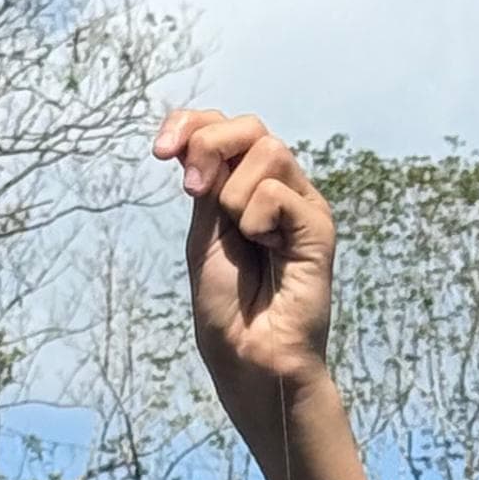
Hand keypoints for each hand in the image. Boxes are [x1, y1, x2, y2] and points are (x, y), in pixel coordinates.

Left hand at [157, 109, 336, 433]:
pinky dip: (256, 222)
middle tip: (194, 192)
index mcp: (245, 187)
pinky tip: (269, 253)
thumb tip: (195, 135)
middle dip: (209, 147)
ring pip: (267, 151)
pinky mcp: (318, 224)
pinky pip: (275, 192)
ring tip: (244, 240)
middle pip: (248, 126)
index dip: (191, 124)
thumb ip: (205, 183)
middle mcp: (278, 187)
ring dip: (234, 198)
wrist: (249, 355)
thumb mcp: (203, 234)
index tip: (160, 151)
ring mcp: (301, 203)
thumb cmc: (226, 306)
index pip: (223, 126)